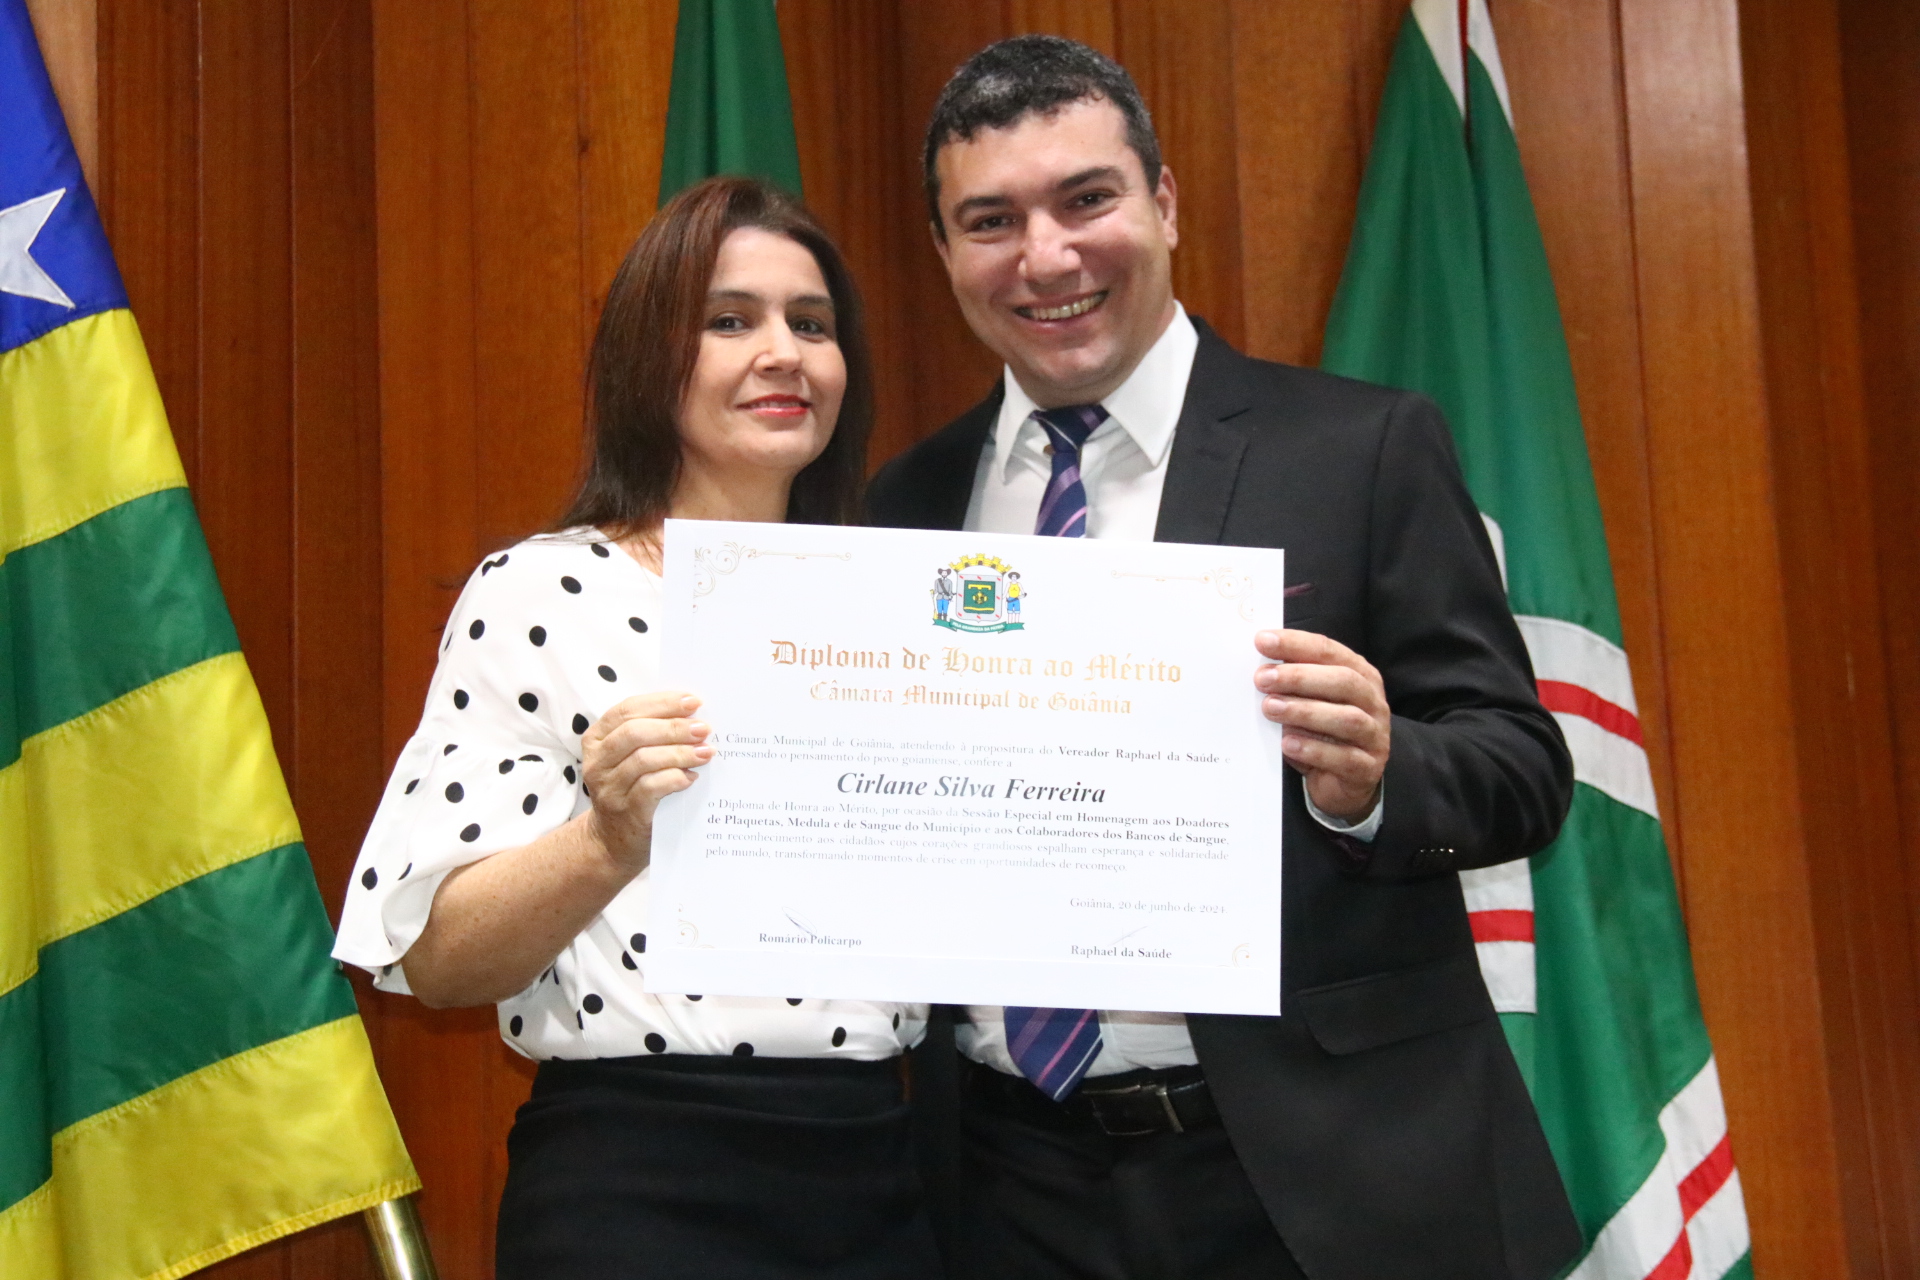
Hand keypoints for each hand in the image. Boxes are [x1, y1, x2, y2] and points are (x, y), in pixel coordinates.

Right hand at [580, 692, 712, 873]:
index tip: (693, 702)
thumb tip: (693, 715)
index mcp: (597, 738)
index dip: (662, 702)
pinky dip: (675, 778)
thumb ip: (652, 734)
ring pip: (644, 759)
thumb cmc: (631, 788)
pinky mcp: (626, 811)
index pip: (627, 710)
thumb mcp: (631, 757)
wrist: (614, 840)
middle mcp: (598, 761)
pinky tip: (691, 777)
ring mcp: (609, 788)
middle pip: (635, 733)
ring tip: (705, 752)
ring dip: (680, 752)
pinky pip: (651, 788)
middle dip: (674, 727)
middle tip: (703, 728)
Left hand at [1253, 630, 1389, 821]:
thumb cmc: (1322, 734)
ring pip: (1347, 719)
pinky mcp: (1368, 768)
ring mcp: (1374, 736)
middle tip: (1262, 678)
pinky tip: (1288, 744)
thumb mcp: (1309, 702)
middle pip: (1344, 681)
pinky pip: (1344, 758)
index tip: (1262, 641)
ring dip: (1305, 711)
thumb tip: (1259, 667)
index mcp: (1360, 676)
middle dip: (1300, 677)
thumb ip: (1293, 683)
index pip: (1330, 651)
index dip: (1296, 644)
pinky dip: (1314, 749)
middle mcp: (1373, 702)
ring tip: (1270, 708)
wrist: (1344, 782)